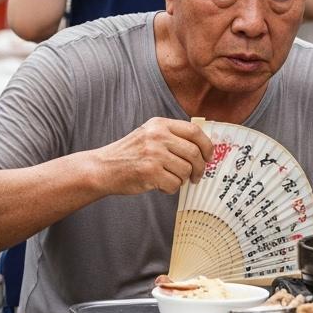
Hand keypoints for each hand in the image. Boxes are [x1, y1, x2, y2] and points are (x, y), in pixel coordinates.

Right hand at [89, 117, 214, 195]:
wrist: (104, 168)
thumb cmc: (130, 154)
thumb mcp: (149, 135)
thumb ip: (172, 136)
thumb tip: (203, 148)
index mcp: (160, 124)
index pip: (194, 132)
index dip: (207, 146)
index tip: (208, 157)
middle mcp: (158, 136)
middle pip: (194, 153)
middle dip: (200, 168)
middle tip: (197, 177)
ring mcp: (154, 154)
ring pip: (185, 171)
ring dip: (182, 180)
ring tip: (170, 179)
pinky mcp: (150, 172)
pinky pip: (174, 184)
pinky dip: (171, 189)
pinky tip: (160, 185)